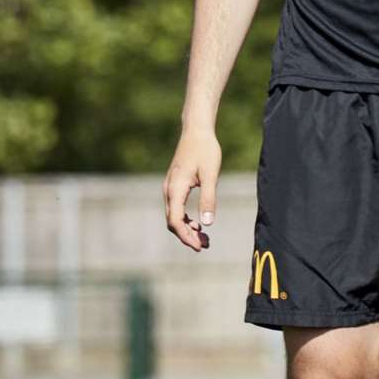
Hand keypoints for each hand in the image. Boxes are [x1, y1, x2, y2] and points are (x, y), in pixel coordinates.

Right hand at [164, 128, 221, 251]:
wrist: (197, 131)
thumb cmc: (205, 150)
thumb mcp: (210, 175)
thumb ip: (208, 199)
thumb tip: (208, 224)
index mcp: (175, 189)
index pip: (175, 220)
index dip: (186, 236)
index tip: (199, 246)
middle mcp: (168, 191)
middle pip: (172, 222)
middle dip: (187, 236)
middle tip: (204, 246)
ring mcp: (170, 189)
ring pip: (174, 216)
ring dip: (187, 229)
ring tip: (204, 240)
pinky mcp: (175, 186)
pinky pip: (176, 209)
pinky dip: (186, 220)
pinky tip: (199, 225)